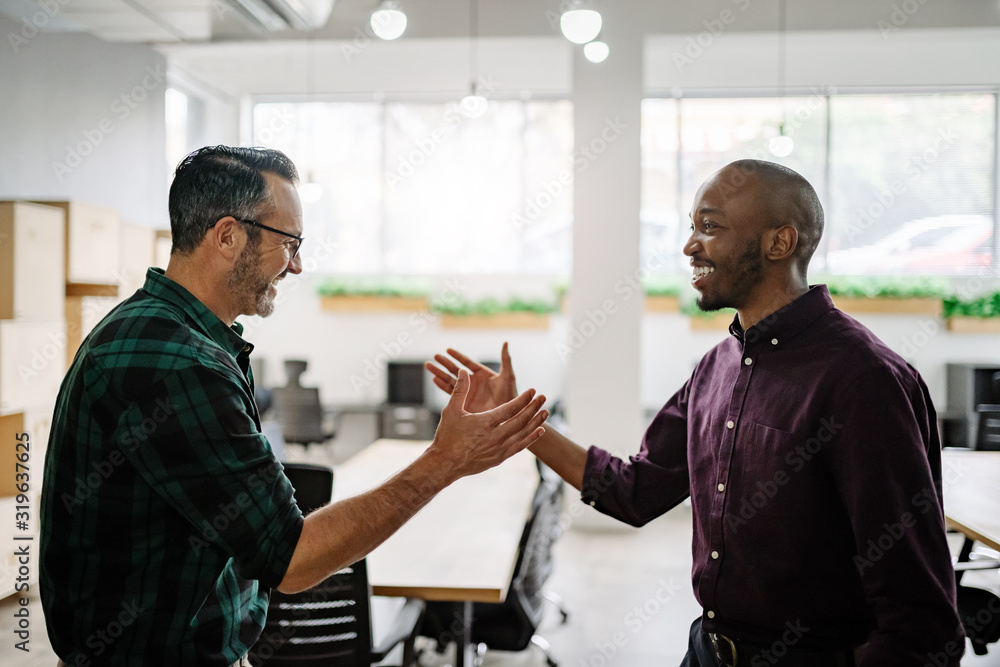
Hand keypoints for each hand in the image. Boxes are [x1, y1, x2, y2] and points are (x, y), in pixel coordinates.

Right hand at [425, 342, 517, 413]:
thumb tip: (505, 342)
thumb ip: (505, 360)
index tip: (447, 349)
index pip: (467, 362)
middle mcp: (474, 382)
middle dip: (445, 363)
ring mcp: (468, 392)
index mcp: (482, 374)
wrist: (506, 416)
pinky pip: (451, 392)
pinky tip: (435, 380)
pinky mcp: (464, 402)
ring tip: (428, 366)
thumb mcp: (508, 376)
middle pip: (456, 370)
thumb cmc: (510, 396)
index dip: (457, 356)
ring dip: (440, 373)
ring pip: (451, 380)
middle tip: (434, 356)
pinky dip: (442, 386)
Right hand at [428, 369, 546, 479]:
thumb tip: (464, 371)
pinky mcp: (499, 458)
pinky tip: (539, 431)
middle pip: (521, 420)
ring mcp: (499, 449)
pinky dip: (531, 438)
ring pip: (523, 434)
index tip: (533, 391)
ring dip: (536, 422)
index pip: (510, 409)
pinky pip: (520, 447)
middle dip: (533, 407)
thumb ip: (460, 390)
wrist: (445, 464)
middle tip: (543, 397)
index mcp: (485, 423)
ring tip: (545, 412)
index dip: (523, 399)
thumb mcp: (451, 411)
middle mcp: (495, 436)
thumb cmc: (447, 436)